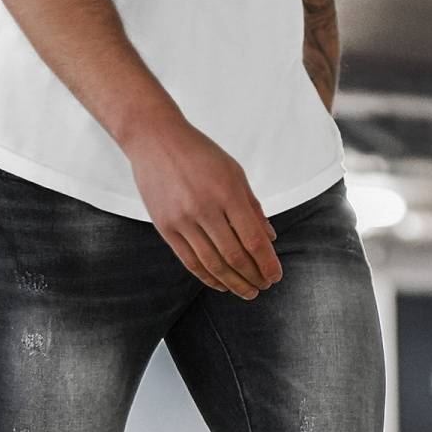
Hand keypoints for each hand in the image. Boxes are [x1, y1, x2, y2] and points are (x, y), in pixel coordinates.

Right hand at [125, 117, 282, 298]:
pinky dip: (208, 278)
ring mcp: (182, 219)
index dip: (266, 262)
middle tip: (263, 287)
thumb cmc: (200, 154)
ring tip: (247, 292)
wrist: (155, 139)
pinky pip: (190, 261)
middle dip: (253, 276)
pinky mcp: (165, 227)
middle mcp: (204, 208)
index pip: (252, 238)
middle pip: (234, 256)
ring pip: (212, 264)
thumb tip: (270, 238)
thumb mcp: (233, 172)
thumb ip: (252, 206)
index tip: (275, 276)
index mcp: (227, 191)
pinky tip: (222, 285)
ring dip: (233, 283)